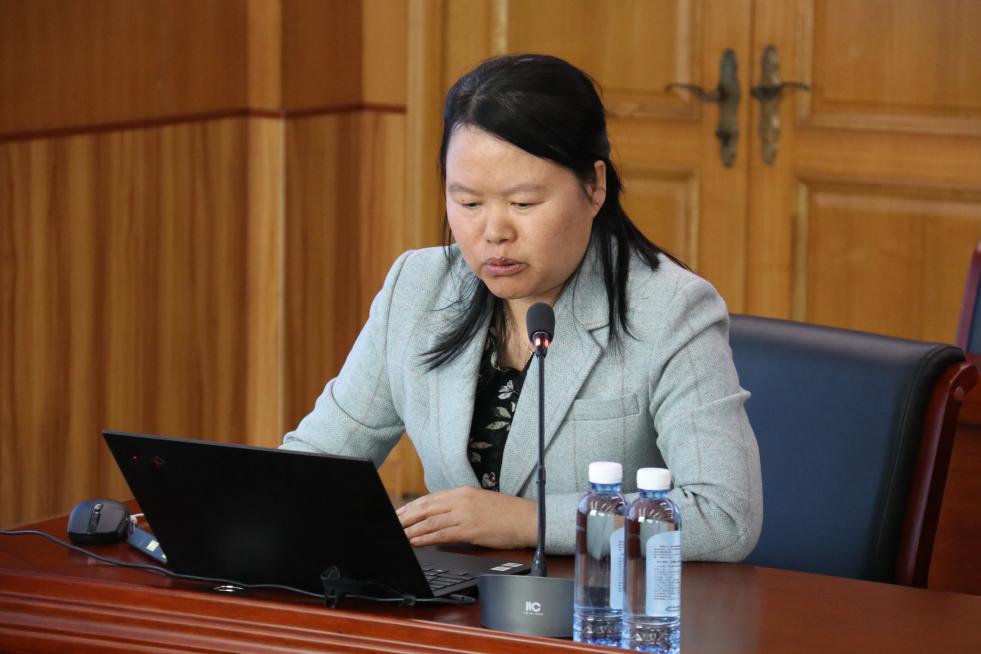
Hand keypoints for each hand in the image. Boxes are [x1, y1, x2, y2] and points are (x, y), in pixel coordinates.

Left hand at [396, 486, 536, 549]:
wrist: (527, 519)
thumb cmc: (506, 513)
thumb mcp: (480, 501)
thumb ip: (460, 505)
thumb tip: (441, 514)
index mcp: (463, 492)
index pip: (430, 498)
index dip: (411, 506)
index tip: (398, 512)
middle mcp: (461, 500)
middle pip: (426, 508)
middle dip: (405, 517)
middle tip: (391, 524)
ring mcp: (465, 514)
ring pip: (430, 522)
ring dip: (411, 529)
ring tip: (398, 535)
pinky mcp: (470, 529)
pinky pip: (441, 534)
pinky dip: (425, 538)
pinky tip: (416, 542)